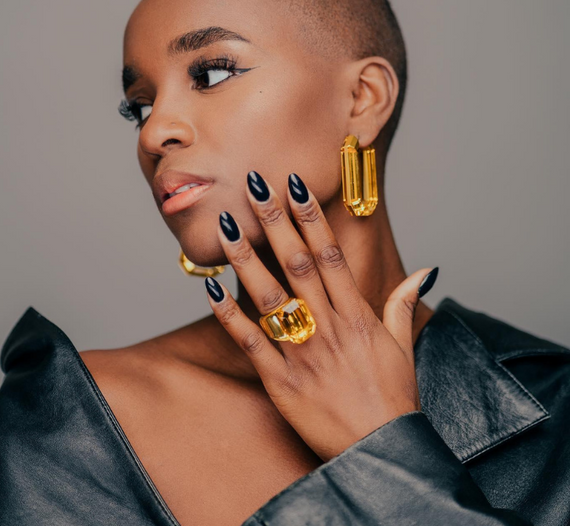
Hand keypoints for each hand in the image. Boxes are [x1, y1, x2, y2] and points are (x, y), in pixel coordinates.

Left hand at [204, 170, 437, 461]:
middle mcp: (328, 327)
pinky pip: (252, 344)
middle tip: (256, 185)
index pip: (330, 254)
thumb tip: (425, 269)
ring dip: (247, 259)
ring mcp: (302, 353)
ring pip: (271, 297)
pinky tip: (211, 289)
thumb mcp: (404, 346)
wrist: (381, 451)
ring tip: (228, 225)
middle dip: (276, 221)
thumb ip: (404, 303)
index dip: (311, 217)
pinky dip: (230, 316)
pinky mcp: (281, 381)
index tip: (295, 186)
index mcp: (357, 315)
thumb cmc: (393, 398)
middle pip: (298, 264)